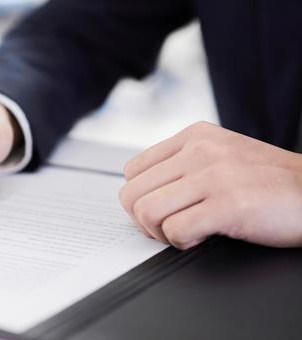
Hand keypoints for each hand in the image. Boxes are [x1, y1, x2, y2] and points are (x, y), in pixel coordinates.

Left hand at [119, 121, 301, 249]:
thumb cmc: (267, 180)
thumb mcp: (221, 154)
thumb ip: (183, 164)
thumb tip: (144, 190)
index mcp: (194, 137)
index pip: (133, 170)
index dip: (139, 198)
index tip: (158, 210)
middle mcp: (199, 151)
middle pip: (132, 193)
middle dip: (142, 220)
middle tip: (164, 228)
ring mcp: (213, 176)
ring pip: (146, 211)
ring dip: (158, 233)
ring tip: (182, 233)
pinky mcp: (227, 205)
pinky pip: (175, 230)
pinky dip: (181, 242)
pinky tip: (200, 238)